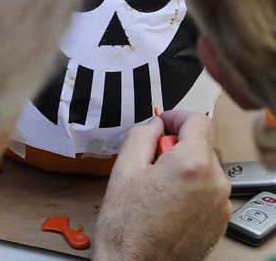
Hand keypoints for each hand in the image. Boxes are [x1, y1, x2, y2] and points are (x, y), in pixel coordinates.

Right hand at [93, 111, 231, 260]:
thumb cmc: (128, 229)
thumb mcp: (125, 168)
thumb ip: (142, 134)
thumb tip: (155, 124)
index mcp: (193, 165)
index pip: (198, 121)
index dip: (178, 116)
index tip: (165, 122)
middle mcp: (215, 184)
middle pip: (202, 144)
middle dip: (178, 144)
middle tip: (153, 158)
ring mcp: (220, 205)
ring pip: (205, 167)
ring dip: (185, 166)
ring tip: (158, 185)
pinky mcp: (219, 221)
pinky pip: (209, 189)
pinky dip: (193, 186)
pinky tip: (168, 201)